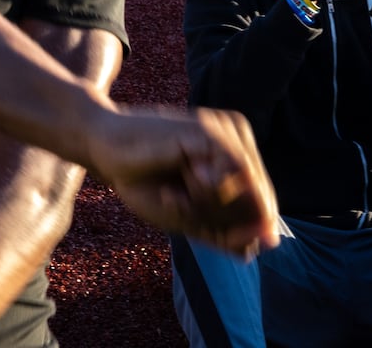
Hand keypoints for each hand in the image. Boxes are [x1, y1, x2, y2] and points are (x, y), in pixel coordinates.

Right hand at [91, 104, 279, 257]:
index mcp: (236, 158)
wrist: (103, 150)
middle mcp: (237, 139)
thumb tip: (268, 242)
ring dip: (212, 204)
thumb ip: (228, 232)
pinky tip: (184, 178)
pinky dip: (210, 188)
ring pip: (249, 188)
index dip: (248, 230)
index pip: (263, 204)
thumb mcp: (188, 217)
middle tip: (178, 203)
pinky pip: (234, 170)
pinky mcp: (208, 130)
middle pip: (260, 199)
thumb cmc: (142, 181)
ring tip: (174, 192)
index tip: (217, 236)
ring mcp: (225, 131)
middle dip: (224, 217)